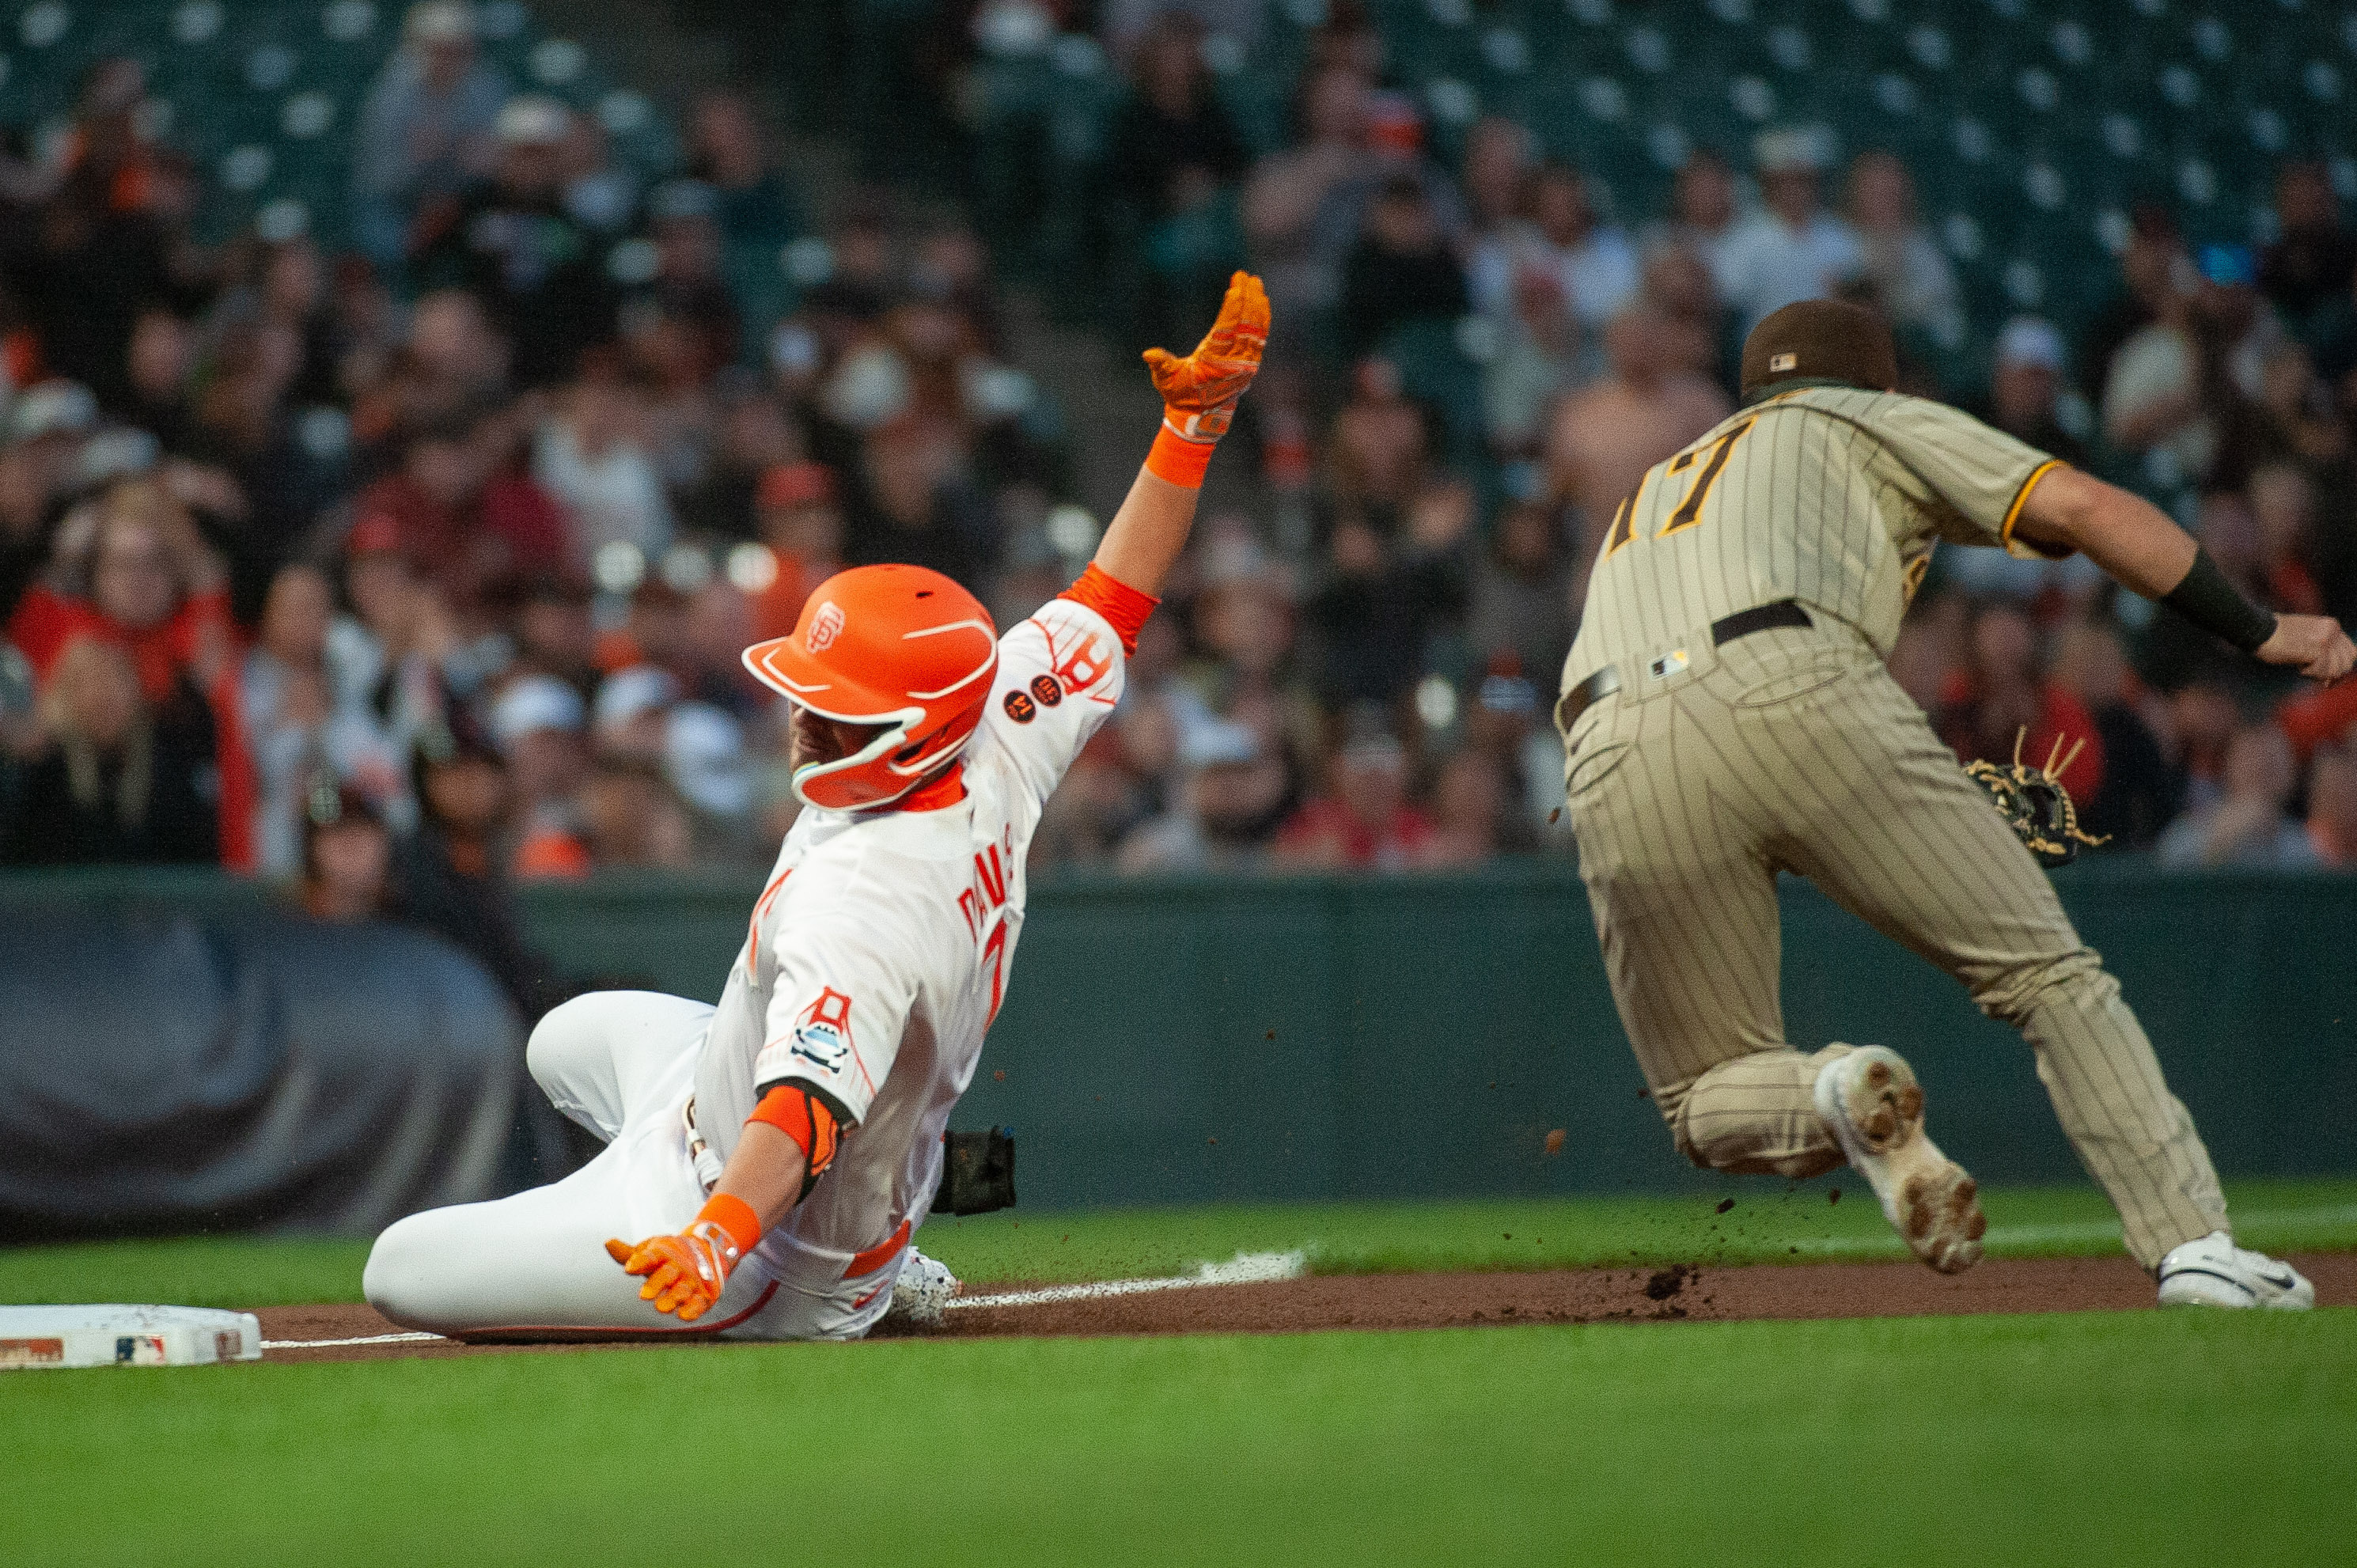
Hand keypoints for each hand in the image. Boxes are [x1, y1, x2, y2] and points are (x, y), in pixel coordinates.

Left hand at [604, 1219, 742, 1322]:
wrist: (708, 1250)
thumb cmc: (669, 1256)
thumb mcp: (650, 1251)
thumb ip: (629, 1254)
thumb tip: (608, 1242)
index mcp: (663, 1254)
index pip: (651, 1257)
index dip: (640, 1262)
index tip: (629, 1268)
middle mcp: (678, 1267)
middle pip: (667, 1274)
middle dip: (657, 1284)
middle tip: (643, 1295)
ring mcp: (691, 1281)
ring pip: (683, 1289)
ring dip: (673, 1298)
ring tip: (661, 1307)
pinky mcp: (703, 1295)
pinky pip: (699, 1302)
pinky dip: (693, 1309)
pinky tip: (684, 1315)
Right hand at [1143, 271, 1268, 441]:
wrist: (1201, 414)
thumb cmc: (1181, 394)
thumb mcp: (1166, 380)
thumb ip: (1160, 364)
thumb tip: (1149, 354)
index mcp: (1214, 361)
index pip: (1227, 329)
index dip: (1233, 308)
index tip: (1236, 287)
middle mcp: (1234, 361)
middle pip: (1245, 324)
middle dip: (1246, 298)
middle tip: (1246, 276)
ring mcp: (1246, 362)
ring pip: (1256, 329)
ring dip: (1256, 304)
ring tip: (1256, 283)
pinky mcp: (1251, 361)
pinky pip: (1260, 336)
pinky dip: (1262, 317)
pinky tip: (1261, 301)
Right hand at [2255, 614, 2355, 683]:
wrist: (2257, 629)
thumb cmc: (2273, 637)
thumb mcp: (2304, 638)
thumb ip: (2320, 648)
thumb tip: (2331, 679)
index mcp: (2332, 625)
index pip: (2351, 653)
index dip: (2339, 668)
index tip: (2326, 679)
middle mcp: (2334, 630)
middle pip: (2346, 664)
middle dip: (2330, 674)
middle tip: (2311, 674)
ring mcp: (2327, 639)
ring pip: (2336, 670)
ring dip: (2318, 674)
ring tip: (2302, 667)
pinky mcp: (2319, 649)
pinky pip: (2323, 672)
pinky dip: (2309, 674)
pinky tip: (2298, 666)